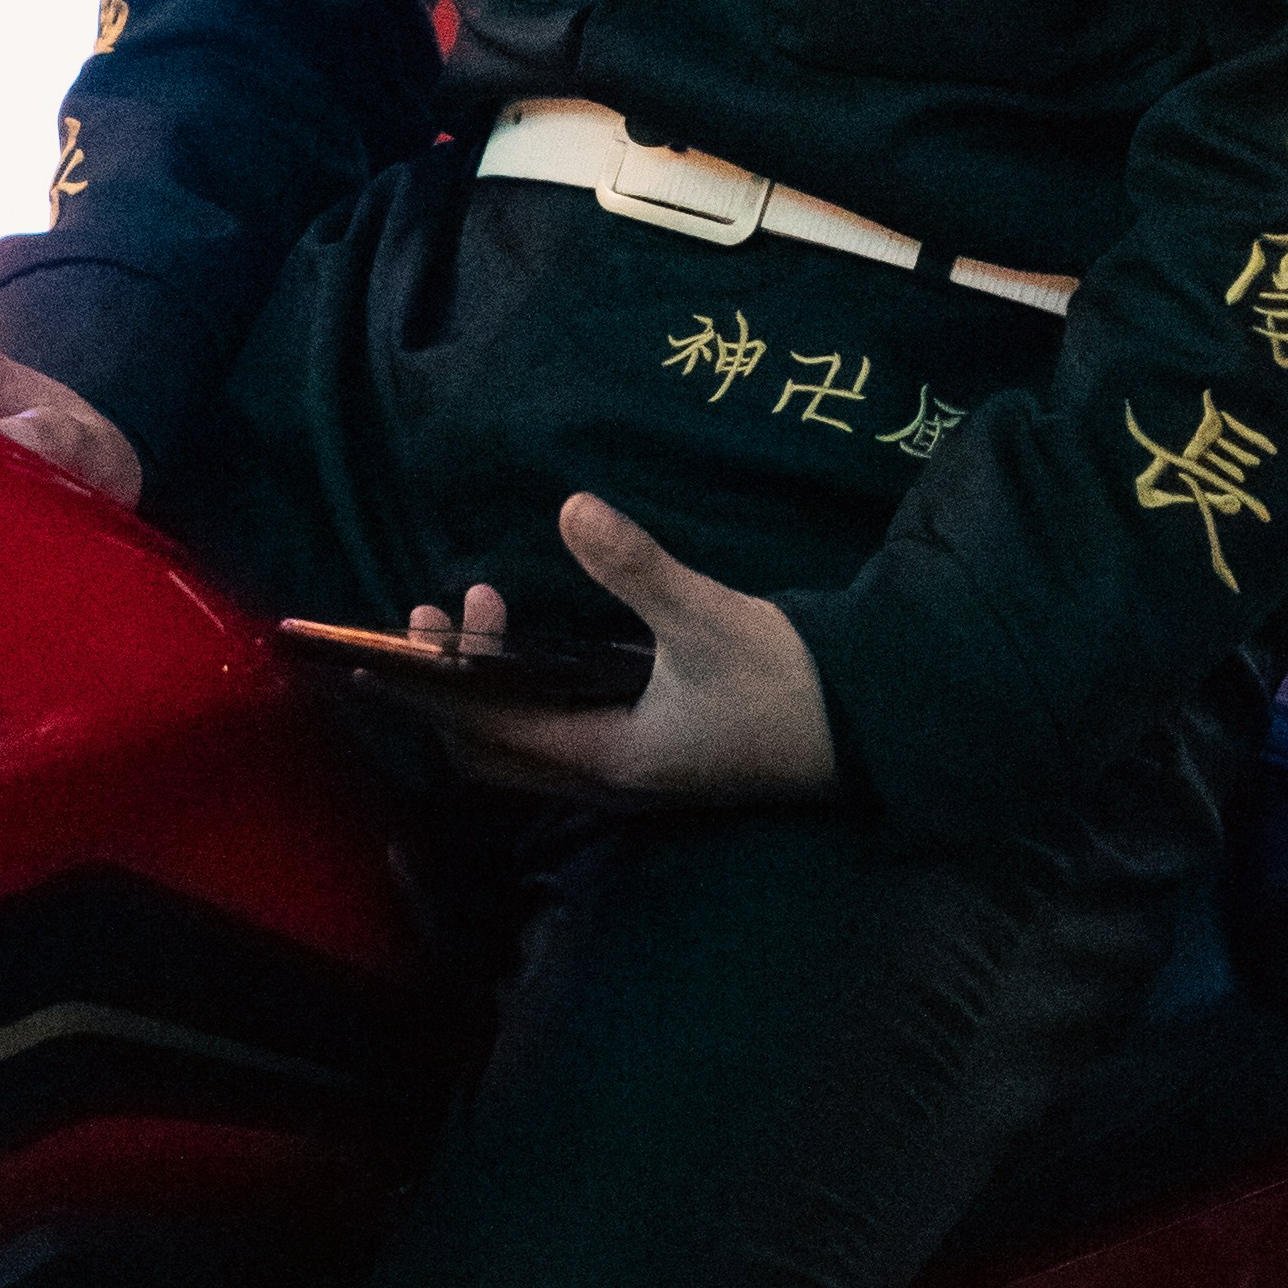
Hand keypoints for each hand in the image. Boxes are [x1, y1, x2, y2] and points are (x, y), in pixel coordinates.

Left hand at [414, 493, 836, 803]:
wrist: (867, 722)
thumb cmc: (782, 677)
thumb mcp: (706, 616)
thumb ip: (635, 567)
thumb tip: (570, 507)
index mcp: (607, 757)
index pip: (489, 731)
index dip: (441, 684)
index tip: (421, 624)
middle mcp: (607, 779)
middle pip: (492, 753)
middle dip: (455, 689)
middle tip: (447, 615)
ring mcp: (631, 775)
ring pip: (526, 749)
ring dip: (492, 692)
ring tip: (488, 617)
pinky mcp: (654, 758)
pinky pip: (560, 740)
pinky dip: (529, 700)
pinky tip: (540, 650)